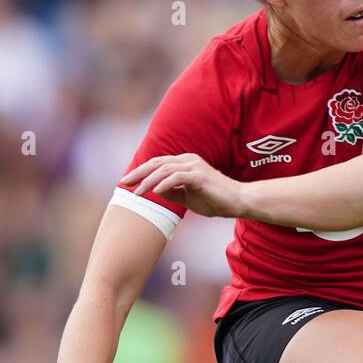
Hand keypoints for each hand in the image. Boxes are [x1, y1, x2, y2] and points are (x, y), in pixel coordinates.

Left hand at [119, 153, 243, 218]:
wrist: (238, 202)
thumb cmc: (216, 200)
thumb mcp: (188, 197)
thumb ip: (173, 192)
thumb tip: (155, 190)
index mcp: (185, 163)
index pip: (158, 164)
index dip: (141, 172)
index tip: (127, 182)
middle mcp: (188, 160)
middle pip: (157, 163)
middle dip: (138, 173)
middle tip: (124, 183)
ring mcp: (194, 166)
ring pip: (164, 170)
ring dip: (148, 181)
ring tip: (137, 193)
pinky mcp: (200, 176)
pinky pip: (177, 177)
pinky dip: (164, 184)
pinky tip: (155, 192)